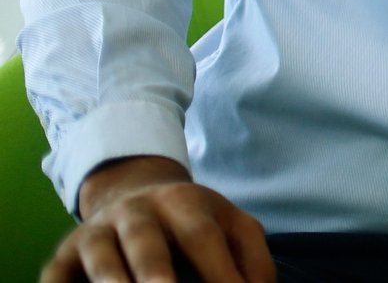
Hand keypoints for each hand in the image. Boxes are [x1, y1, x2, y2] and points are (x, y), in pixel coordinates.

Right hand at [43, 156, 273, 282]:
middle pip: (146, 241)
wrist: (132, 193)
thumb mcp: (231, 227)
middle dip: (155, 271)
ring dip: (110, 280)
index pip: (202, 237)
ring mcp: (97, 232)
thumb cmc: (193, 223)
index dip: (219, 271)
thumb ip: (253, 260)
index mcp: (184, 202)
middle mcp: (137, 213)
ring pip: (100, 256)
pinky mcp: (64, 255)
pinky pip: (56, 275)